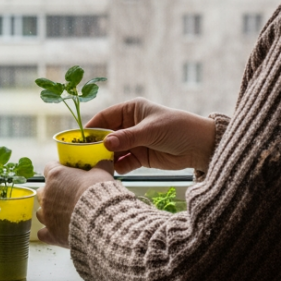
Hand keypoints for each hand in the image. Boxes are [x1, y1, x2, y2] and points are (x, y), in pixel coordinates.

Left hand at [36, 160, 113, 247]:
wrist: (101, 221)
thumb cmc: (99, 194)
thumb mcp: (103, 174)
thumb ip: (101, 166)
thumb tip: (105, 161)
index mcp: (56, 176)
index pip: (50, 167)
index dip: (59, 169)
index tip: (68, 173)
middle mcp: (47, 194)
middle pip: (44, 189)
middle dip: (53, 192)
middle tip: (69, 195)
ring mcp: (46, 215)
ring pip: (41, 211)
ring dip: (50, 211)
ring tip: (64, 213)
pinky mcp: (50, 233)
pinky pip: (43, 233)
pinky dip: (48, 232)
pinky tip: (57, 231)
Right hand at [86, 98, 217, 173]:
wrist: (200, 146)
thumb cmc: (177, 128)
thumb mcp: (150, 131)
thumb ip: (127, 138)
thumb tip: (105, 144)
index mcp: (131, 110)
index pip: (105, 117)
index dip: (92, 128)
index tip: (79, 139)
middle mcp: (130, 124)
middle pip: (107, 135)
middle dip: (97, 146)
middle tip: (84, 157)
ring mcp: (135, 141)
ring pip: (114, 150)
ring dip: (107, 158)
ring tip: (97, 167)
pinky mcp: (141, 157)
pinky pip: (124, 162)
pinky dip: (119, 167)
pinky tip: (114, 171)